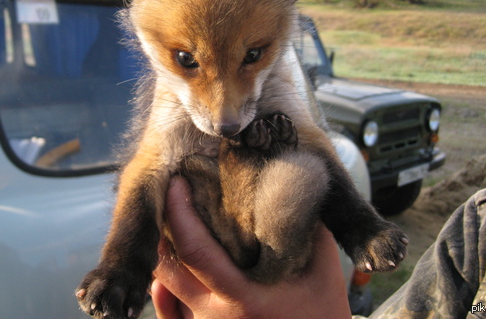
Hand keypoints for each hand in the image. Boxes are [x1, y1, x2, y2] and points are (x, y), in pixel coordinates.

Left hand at [151, 177, 351, 318]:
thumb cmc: (323, 314)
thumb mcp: (324, 271)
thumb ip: (308, 229)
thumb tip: (290, 185)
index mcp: (242, 298)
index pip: (194, 250)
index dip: (179, 212)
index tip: (175, 181)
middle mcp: (214, 318)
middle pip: (167, 267)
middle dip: (161, 227)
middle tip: (170, 195)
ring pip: (164, 288)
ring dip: (162, 253)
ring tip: (171, 222)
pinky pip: (167, 310)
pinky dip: (163, 285)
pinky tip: (172, 264)